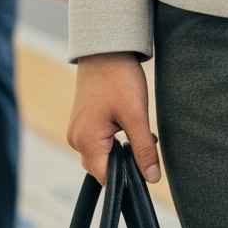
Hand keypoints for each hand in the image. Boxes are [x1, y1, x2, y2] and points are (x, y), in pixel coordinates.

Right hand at [68, 54, 161, 185]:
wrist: (105, 49)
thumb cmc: (118, 79)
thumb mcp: (136, 116)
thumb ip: (143, 149)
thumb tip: (151, 178)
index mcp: (85, 142)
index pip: (106, 177)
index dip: (127, 176)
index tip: (146, 165)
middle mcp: (76, 139)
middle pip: (103, 166)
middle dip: (126, 160)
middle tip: (146, 139)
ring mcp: (77, 130)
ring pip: (102, 153)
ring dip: (121, 148)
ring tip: (138, 127)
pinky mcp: (83, 121)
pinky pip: (98, 140)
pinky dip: (114, 138)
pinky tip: (127, 123)